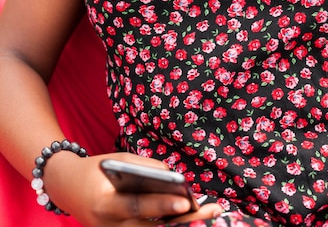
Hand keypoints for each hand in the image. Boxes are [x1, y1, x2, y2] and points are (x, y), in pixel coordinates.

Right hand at [43, 152, 222, 225]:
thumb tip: (174, 176)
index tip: (185, 200)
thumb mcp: (117, 159)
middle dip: (183, 219)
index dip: (162, 205)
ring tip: (210, 210)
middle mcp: (110, 226)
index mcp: (105, 203)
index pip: (138, 205)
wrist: (66, 188)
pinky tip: (191, 214)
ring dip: (183, 224)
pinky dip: (170, 224)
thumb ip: (144, 167)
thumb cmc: (95, 170)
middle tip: (210, 209)